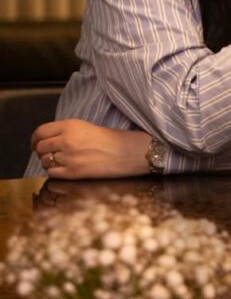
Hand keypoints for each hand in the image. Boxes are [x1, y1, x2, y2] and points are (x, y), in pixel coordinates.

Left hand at [31, 120, 150, 178]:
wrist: (127, 152)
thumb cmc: (110, 139)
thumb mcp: (85, 127)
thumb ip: (65, 131)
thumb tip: (46, 141)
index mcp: (70, 126)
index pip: (40, 132)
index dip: (35, 139)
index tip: (36, 144)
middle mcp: (66, 140)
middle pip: (40, 148)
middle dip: (41, 152)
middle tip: (49, 154)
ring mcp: (69, 157)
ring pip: (44, 161)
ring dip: (49, 162)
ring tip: (61, 161)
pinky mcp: (73, 172)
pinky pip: (52, 173)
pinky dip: (55, 171)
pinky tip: (65, 168)